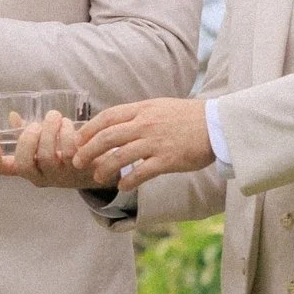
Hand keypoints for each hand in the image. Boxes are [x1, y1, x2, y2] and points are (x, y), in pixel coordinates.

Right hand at [0, 109, 91, 187]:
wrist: (96, 165)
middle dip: (27, 139)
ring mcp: (58, 176)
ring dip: (49, 131)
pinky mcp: (77, 170)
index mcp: (27, 167)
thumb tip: (14, 116)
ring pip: (47, 157)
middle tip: (36, 123)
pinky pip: (69, 152)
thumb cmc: (63, 151)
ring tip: (55, 116)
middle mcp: (39, 176)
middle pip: (24, 164)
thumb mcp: (43, 142)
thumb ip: (28, 131)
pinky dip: (66, 133)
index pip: (3, 169)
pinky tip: (67, 124)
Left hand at [70, 97, 213, 189]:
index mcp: (142, 109)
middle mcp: (145, 124)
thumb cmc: (186, 117)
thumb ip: (137, 114)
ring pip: (121, 155)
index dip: (89, 129)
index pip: (107, 117)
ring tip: (97, 177)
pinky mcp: (168, 159)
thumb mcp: (158, 107)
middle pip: (107, 137)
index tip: (77, 140)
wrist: (216, 125)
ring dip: (105, 168)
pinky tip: (122, 186)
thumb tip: (114, 123)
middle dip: (88, 150)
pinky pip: (142, 171)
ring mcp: (156, 142)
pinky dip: (129, 180)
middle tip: (77, 162)